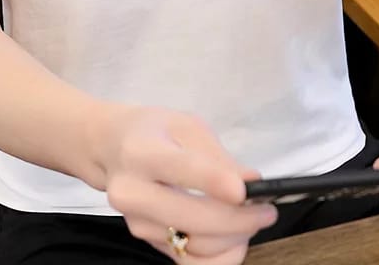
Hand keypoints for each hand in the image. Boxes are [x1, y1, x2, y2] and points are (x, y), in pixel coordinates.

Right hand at [97, 106, 276, 263]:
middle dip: (239, 218)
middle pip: (192, 218)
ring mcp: (137, 224)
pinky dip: (221, 257)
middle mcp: (131, 192)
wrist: (111, 149)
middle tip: (267, 209)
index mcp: (141, 151)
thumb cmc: (153, 131)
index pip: (179, 169)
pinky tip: (235, 239)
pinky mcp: (148, 243)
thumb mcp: (185, 126)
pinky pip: (192, 264)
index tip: (244, 190)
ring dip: (235, 237)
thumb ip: (217, 156)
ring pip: (197, 246)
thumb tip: (252, 183)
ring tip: (252, 218)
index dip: (213, 181)